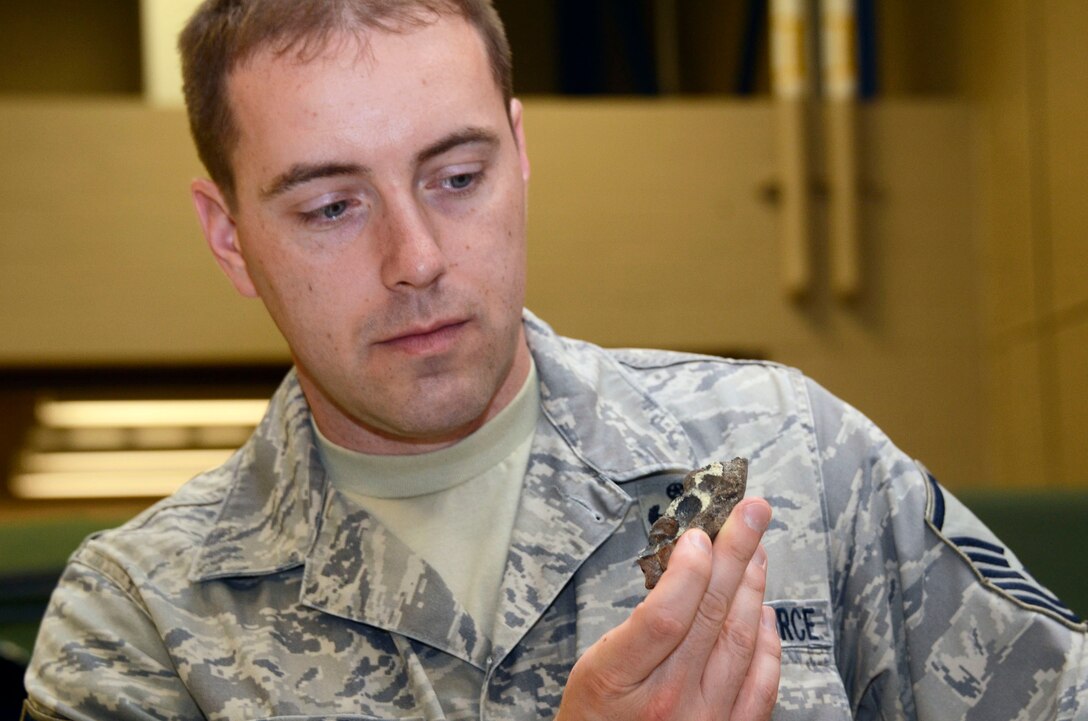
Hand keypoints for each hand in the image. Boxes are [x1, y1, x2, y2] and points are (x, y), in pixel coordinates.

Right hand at [556, 498, 779, 720]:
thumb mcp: (589, 668)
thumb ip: (635, 627)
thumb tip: (684, 573)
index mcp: (619, 682)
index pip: (666, 615)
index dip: (690, 570)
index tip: (702, 534)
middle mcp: (668, 704)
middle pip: (711, 615)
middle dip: (736, 552)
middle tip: (752, 511)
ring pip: (741, 640)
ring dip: (753, 586)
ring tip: (757, 549)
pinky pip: (761, 684)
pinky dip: (768, 642)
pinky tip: (766, 611)